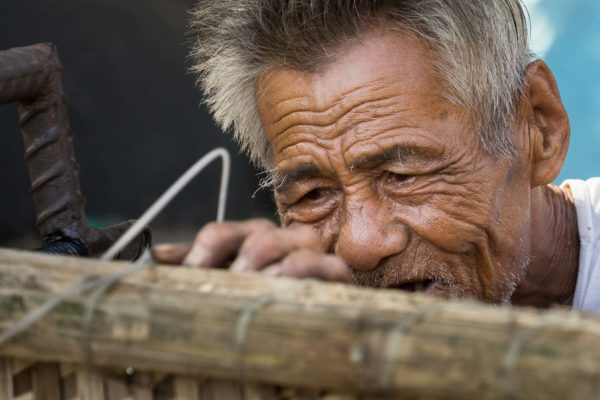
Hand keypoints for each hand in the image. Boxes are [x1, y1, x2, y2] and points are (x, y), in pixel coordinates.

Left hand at [152, 219, 349, 281]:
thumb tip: (156, 256)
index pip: (221, 234)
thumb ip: (197, 264)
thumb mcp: (228, 276)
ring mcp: (312, 253)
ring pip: (296, 245)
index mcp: (251, 236)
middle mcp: (282, 238)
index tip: (188, 277)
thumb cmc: (265, 293)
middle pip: (259, 237)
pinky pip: (330, 266)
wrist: (312, 315)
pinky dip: (307, 274)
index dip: (201, 252)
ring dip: (273, 267)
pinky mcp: (337, 273)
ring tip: (254, 287)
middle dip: (238, 262)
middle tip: (224, 286)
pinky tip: (286, 289)